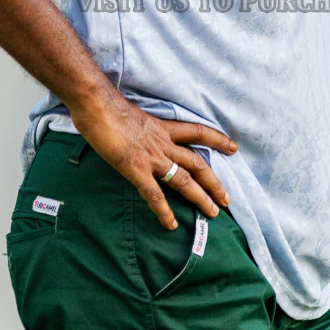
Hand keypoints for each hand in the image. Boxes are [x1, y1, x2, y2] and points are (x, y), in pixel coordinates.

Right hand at [70, 90, 236, 228]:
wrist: (97, 104)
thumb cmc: (107, 105)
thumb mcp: (132, 114)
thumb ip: (140, 127)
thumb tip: (137, 134)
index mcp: (162, 128)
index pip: (197, 132)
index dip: (217, 140)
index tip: (232, 148)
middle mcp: (162, 144)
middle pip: (197, 164)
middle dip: (214, 183)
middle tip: (227, 199)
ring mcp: (151, 158)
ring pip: (184, 181)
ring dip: (200, 198)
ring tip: (212, 213)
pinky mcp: (136, 169)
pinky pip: (154, 194)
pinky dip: (164, 211)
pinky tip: (171, 225)